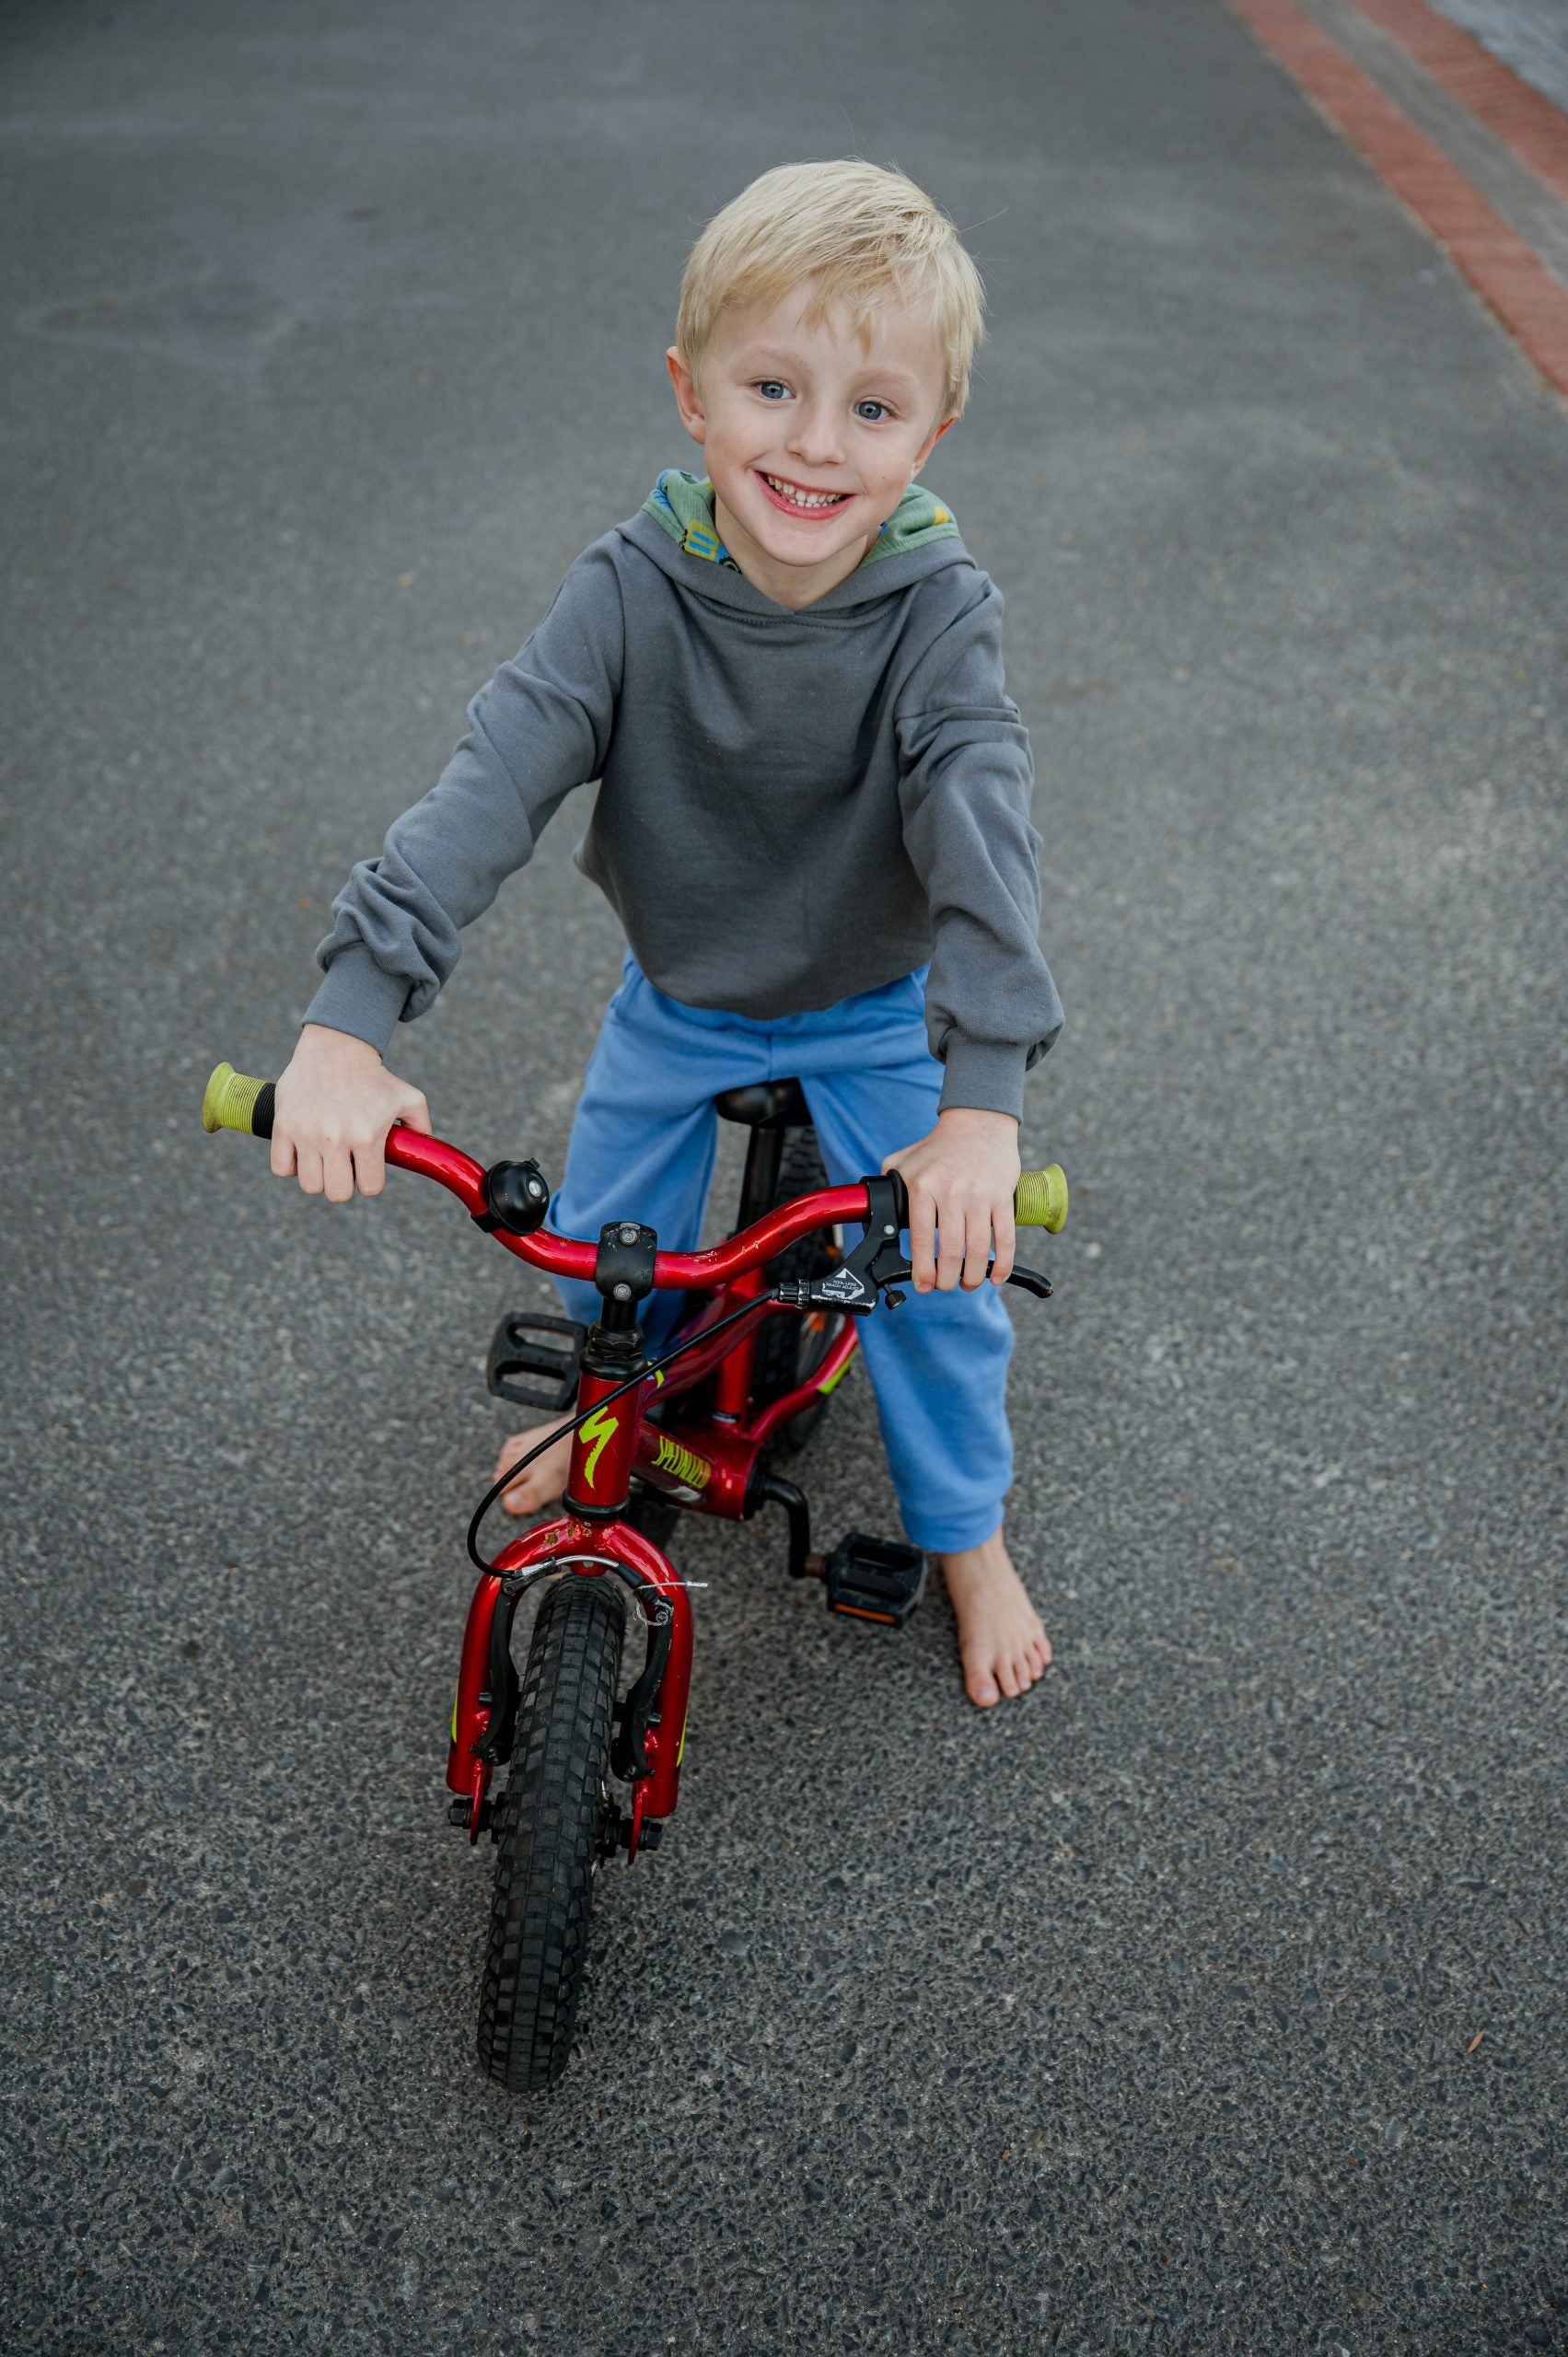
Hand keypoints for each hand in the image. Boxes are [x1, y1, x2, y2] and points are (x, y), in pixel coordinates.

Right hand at [270, 1022, 431, 1201]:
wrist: (336, 1047)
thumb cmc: (374, 1076)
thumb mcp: (408, 1097)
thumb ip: (421, 1127)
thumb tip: (426, 1153)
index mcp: (367, 1135)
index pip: (370, 1187)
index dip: (370, 1181)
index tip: (367, 1168)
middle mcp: (335, 1138)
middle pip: (338, 1194)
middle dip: (344, 1184)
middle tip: (345, 1166)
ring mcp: (306, 1133)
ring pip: (310, 1186)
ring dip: (319, 1177)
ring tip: (324, 1159)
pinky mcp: (283, 1126)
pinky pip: (281, 1168)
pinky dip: (291, 1166)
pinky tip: (303, 1151)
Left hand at [881, 1107, 1020, 1291]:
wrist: (978, 1122)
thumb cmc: (937, 1146)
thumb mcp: (903, 1160)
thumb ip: (888, 1185)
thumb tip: (875, 1212)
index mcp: (923, 1187)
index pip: (920, 1238)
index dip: (922, 1270)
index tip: (923, 1285)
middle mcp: (951, 1192)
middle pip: (950, 1251)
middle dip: (946, 1279)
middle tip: (944, 1286)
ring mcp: (979, 1196)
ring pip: (978, 1250)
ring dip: (973, 1276)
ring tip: (968, 1284)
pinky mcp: (1003, 1197)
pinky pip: (1005, 1237)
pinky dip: (1003, 1263)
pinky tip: (997, 1276)